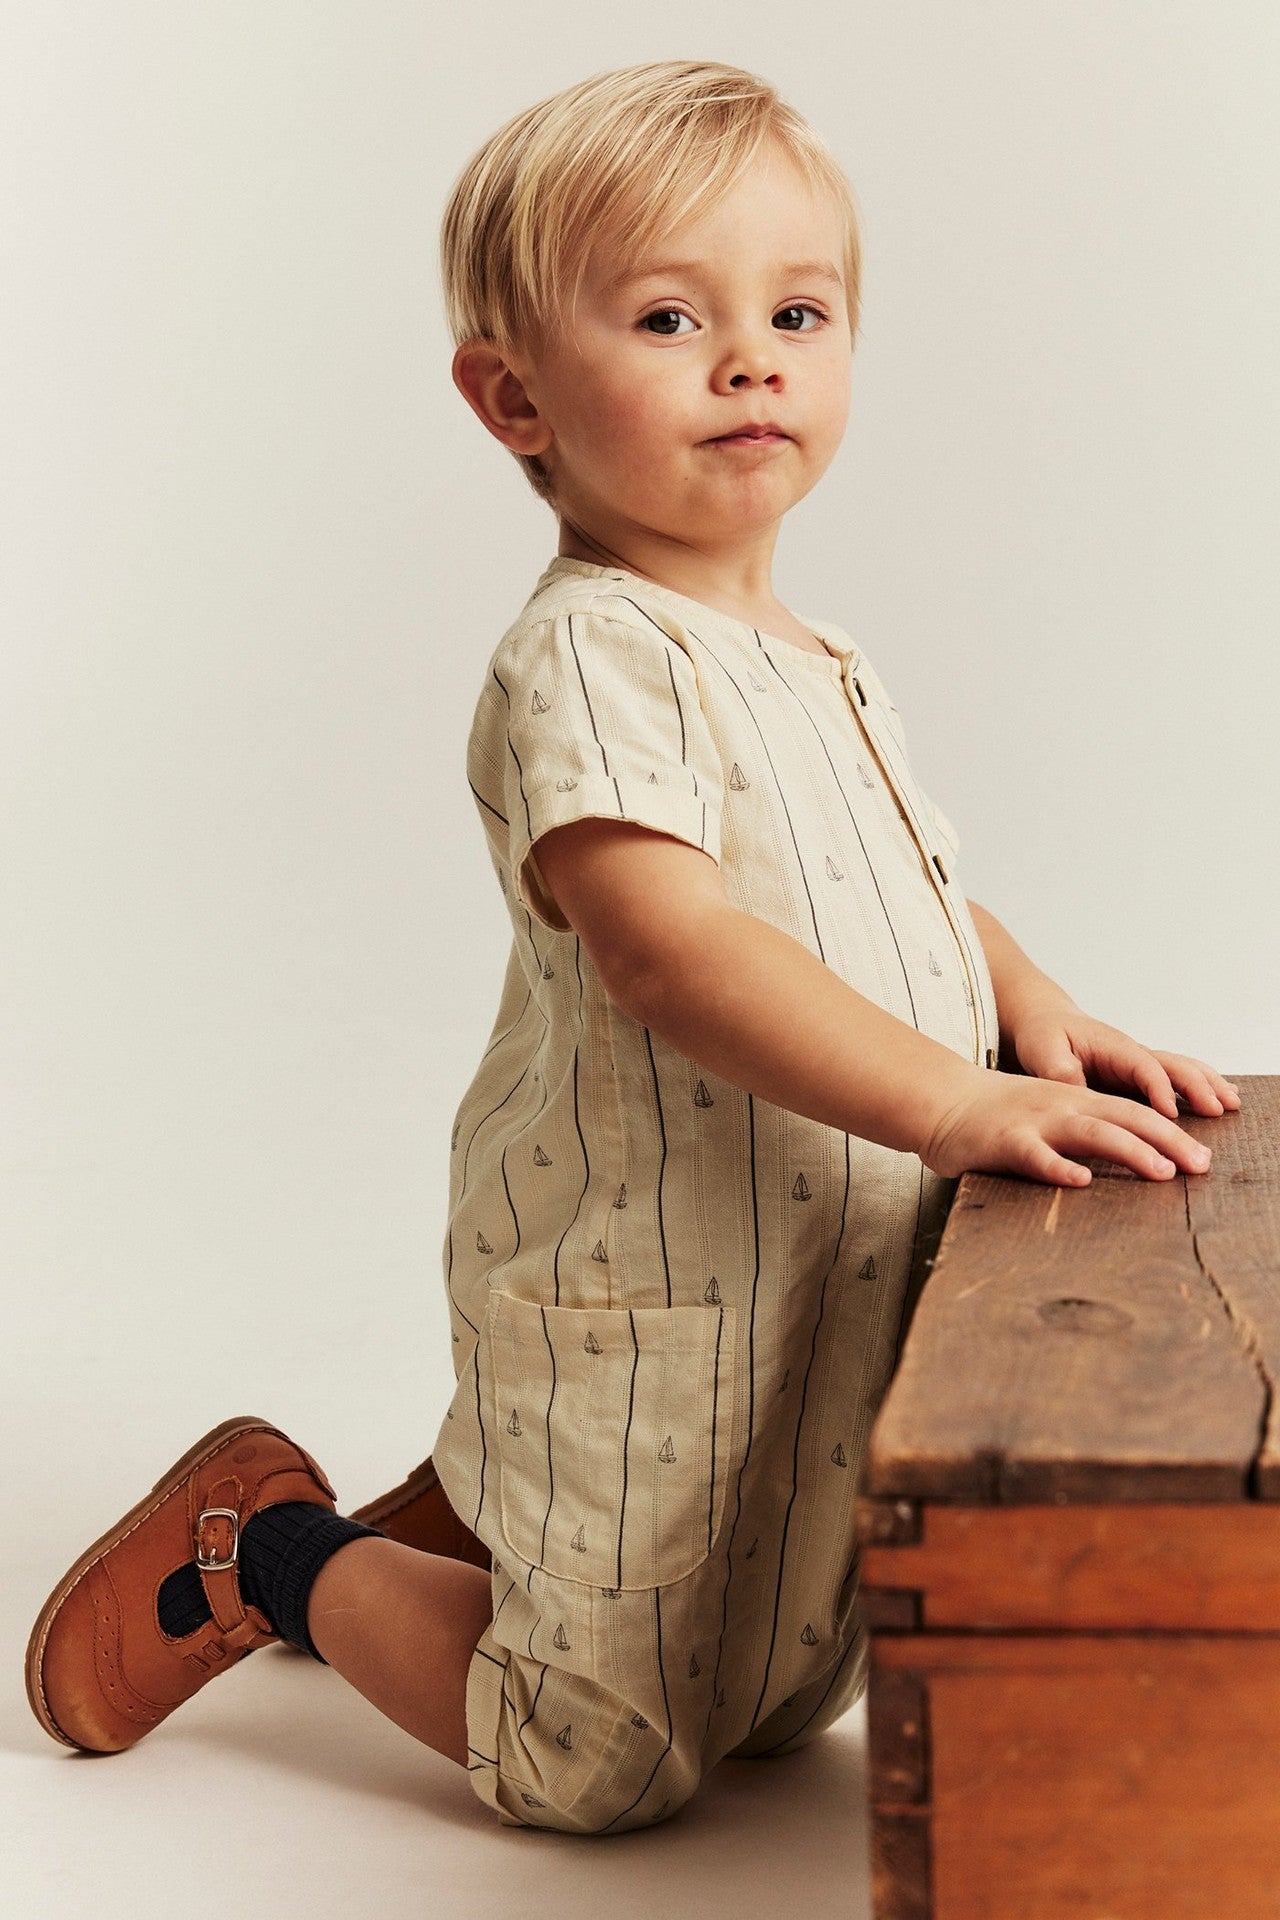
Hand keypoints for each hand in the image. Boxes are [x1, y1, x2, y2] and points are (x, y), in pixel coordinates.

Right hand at [922, 1066, 1218, 1187]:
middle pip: (1125, 1118)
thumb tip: (1129, 1160)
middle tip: (1202, 1165)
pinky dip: (1059, 1167)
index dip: (1172, 1132)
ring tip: (1161, 1171)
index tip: (1203, 1158)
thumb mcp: (1049, 1112)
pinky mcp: (1005, 1140)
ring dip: (1130, 1150)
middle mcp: (1063, 1105)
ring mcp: (1035, 1121)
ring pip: (1091, 1132)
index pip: (1135, 1113)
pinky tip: (1080, 1180)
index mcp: (1076, 1099)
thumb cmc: (996, 1115)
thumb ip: (1084, 1131)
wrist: (941, 1099)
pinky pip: (1035, 1155)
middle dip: (1168, 1140)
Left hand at [1009, 1005, 1240, 1121]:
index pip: (1142, 1066)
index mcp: (1112, 1047)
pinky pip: (1174, 1078)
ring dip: (1207, 1084)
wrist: (1046, 1022)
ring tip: (1232, 1103)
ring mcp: (1138, 1063)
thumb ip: (1060, 1071)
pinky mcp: (1137, 1075)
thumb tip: (1079, 1090)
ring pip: (1180, 1069)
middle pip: (1173, 1065)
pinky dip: (1199, 1086)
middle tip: (1218, 1109)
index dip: (1158, 1088)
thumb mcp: (1042, 1050)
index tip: (1171, 1114)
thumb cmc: (1043, 1035)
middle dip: (1197, 1086)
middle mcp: (1131, 1053)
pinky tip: (1218, 1099)